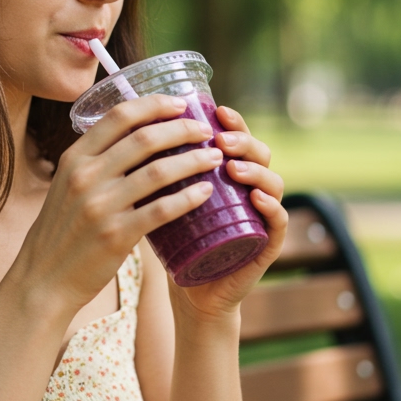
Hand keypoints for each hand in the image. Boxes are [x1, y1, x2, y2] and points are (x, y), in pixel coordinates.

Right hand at [8, 95, 224, 317]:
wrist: (43, 278)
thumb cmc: (62, 231)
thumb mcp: (67, 185)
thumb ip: (97, 163)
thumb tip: (139, 138)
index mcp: (75, 157)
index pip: (119, 116)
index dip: (154, 104)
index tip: (180, 103)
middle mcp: (85, 176)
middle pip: (144, 138)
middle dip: (182, 129)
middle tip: (206, 131)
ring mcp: (100, 205)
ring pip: (158, 172)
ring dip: (193, 160)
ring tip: (214, 158)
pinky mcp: (115, 235)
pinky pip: (161, 210)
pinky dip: (188, 198)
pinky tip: (206, 193)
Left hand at [167, 105, 287, 323]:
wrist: (191, 290)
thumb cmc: (175, 240)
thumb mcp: (163, 199)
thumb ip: (154, 169)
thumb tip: (121, 129)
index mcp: (228, 172)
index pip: (237, 137)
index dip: (231, 120)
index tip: (215, 109)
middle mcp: (250, 187)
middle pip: (258, 152)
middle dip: (242, 140)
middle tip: (219, 139)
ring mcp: (261, 215)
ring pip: (272, 181)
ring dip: (255, 170)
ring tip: (231, 167)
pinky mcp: (266, 244)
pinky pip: (279, 222)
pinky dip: (272, 207)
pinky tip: (256, 198)